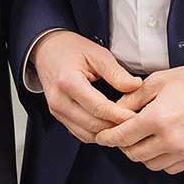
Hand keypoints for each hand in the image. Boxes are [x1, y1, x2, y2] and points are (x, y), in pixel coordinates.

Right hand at [28, 29, 142, 143]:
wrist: (47, 50)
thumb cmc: (70, 49)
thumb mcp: (97, 54)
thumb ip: (116, 73)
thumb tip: (135, 86)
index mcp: (68, 82)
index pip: (99, 108)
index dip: (120, 116)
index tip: (137, 116)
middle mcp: (59, 100)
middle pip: (94, 125)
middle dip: (116, 127)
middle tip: (136, 123)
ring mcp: (56, 111)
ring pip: (88, 134)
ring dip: (107, 133)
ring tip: (125, 126)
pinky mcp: (58, 116)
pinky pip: (80, 134)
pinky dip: (97, 133)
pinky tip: (109, 125)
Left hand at [95, 62, 183, 174]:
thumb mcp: (157, 82)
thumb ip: (131, 99)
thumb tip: (114, 111)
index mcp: (157, 119)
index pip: (123, 137)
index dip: (108, 138)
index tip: (102, 137)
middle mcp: (170, 139)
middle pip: (133, 154)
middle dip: (123, 145)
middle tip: (122, 133)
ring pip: (150, 164)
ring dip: (141, 153)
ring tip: (142, 137)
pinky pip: (168, 168)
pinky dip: (159, 159)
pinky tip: (159, 145)